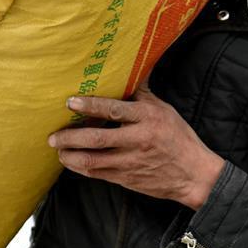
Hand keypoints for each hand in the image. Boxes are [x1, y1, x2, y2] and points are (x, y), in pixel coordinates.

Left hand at [48, 80, 224, 209]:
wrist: (194, 174)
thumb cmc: (178, 137)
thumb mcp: (164, 110)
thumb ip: (142, 93)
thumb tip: (128, 68)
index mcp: (147, 118)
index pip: (114, 110)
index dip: (90, 105)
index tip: (70, 101)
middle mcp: (138, 140)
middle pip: (97, 139)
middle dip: (70, 137)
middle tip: (53, 135)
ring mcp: (131, 162)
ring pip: (92, 160)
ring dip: (70, 156)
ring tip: (58, 149)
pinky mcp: (126, 179)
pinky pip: (97, 174)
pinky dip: (80, 167)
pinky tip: (71, 161)